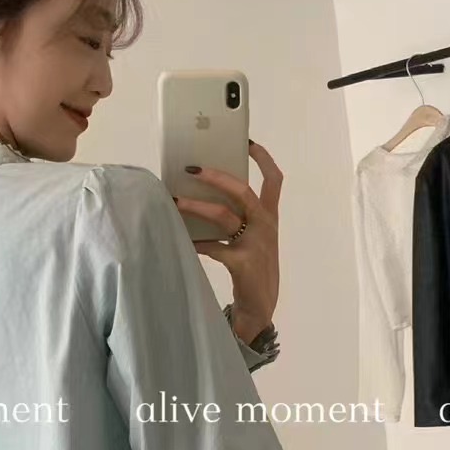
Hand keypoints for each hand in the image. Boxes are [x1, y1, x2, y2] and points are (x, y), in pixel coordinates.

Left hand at [171, 140, 280, 338]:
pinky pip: (213, 247)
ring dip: (196, 206)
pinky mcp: (242, 263)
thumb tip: (203, 194)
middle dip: (217, 177)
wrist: (260, 308)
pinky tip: (184, 242)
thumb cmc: (252, 270)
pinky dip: (196, 242)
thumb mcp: (252, 240)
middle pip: (243, 191)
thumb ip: (237, 218)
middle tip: (192, 168)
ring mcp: (255, 245)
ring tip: (175, 200)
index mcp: (270, 218)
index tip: (246, 141)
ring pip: (223, 215)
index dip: (263, 159)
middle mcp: (265, 227)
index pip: (274, 180)